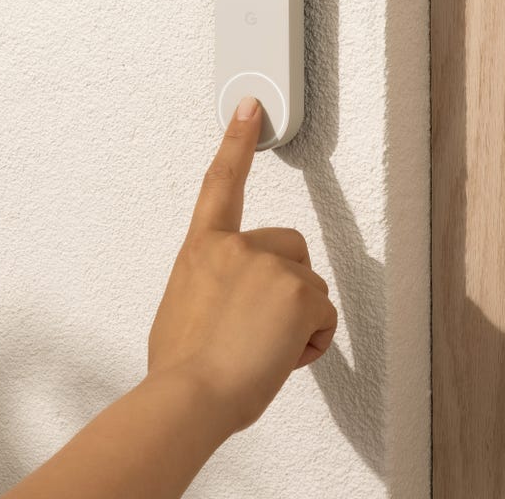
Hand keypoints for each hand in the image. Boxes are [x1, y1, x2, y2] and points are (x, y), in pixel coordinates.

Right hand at [147, 96, 337, 434]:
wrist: (189, 397)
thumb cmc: (180, 369)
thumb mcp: (181, 310)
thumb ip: (208, 286)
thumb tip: (223, 300)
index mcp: (202, 250)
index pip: (221, 184)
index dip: (236, 141)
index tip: (251, 107)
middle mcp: (235, 247)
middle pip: (291, 249)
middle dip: (289, 286)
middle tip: (259, 332)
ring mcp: (268, 264)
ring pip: (309, 287)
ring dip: (298, 320)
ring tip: (262, 351)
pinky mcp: (298, 289)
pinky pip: (324, 316)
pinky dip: (312, 342)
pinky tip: (281, 358)